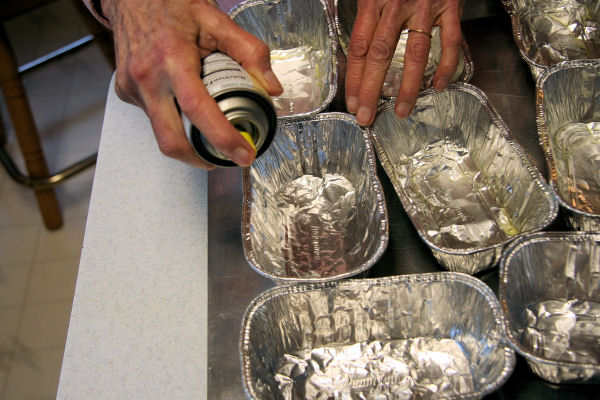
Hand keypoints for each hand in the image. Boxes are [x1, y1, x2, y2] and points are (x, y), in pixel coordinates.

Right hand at [100, 0, 282, 168]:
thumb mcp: (216, 19)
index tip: (243, 154)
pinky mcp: (126, 92)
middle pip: (171, 140)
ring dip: (188, 140)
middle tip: (225, 157)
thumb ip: (249, 51)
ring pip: (161, 133)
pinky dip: (173, 120)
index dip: (222, 139)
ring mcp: (132, 88)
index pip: (199, 110)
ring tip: (209, 130)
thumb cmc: (171, 4)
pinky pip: (152, 118)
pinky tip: (184, 105)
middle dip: (200, 159)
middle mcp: (148, 78)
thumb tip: (270, 87)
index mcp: (172, 59)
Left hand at [345, 0, 463, 125]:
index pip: (359, 47)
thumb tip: (356, 47)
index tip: (351, 101)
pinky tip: (439, 85)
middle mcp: (397, 5)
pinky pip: (451, 40)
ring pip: (415, 53)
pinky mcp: (450, 5)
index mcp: (374, 0)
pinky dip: (447, 64)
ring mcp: (426, 7)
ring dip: (408, 86)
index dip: (354, 78)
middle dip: (372, 90)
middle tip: (366, 117)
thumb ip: (366, 12)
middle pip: (381, 55)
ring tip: (402, 111)